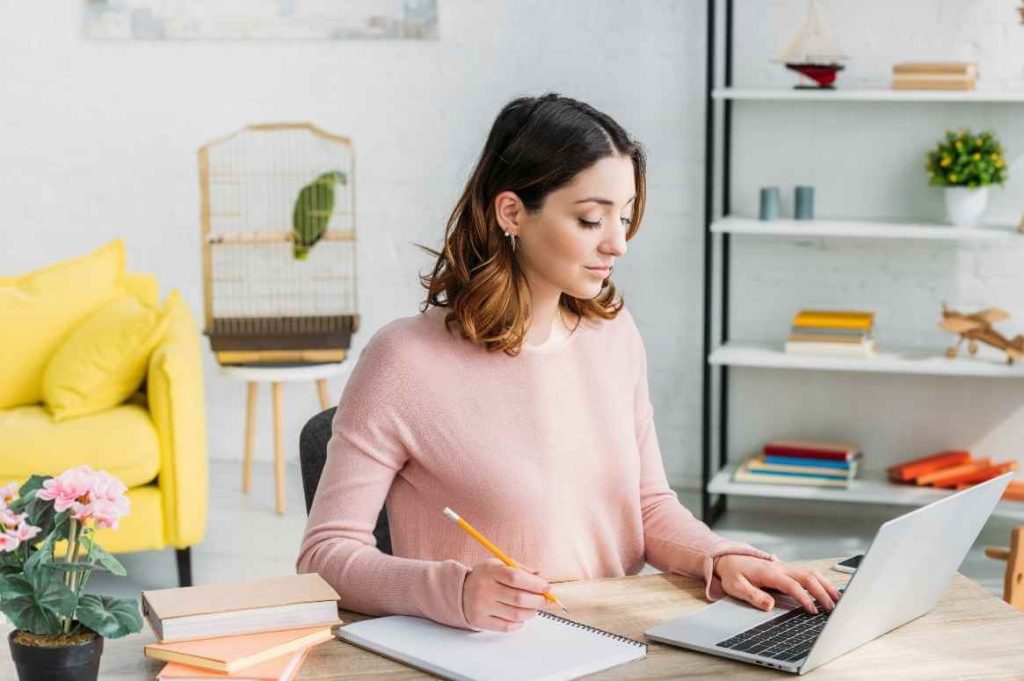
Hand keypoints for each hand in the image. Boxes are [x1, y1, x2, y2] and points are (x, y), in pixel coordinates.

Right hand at [462, 558, 549, 631]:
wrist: (459, 591)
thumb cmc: (485, 577)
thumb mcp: (499, 565)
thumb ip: (520, 569)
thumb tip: (541, 576)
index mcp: (490, 571)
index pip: (516, 578)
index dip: (534, 584)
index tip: (547, 587)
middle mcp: (484, 589)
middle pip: (518, 599)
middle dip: (537, 601)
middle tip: (545, 600)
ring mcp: (481, 606)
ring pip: (515, 615)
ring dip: (531, 613)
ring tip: (533, 608)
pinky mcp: (480, 621)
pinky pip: (506, 626)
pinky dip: (519, 623)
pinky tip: (520, 617)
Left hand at [714, 554, 842, 613]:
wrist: (729, 559)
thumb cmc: (733, 574)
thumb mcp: (736, 586)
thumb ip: (752, 595)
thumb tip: (769, 605)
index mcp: (770, 573)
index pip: (793, 586)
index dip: (804, 599)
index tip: (813, 612)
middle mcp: (781, 567)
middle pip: (808, 577)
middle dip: (822, 592)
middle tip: (832, 609)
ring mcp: (785, 567)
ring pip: (811, 573)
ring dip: (826, 585)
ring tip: (838, 600)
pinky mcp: (787, 569)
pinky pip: (808, 573)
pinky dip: (821, 581)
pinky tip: (828, 591)